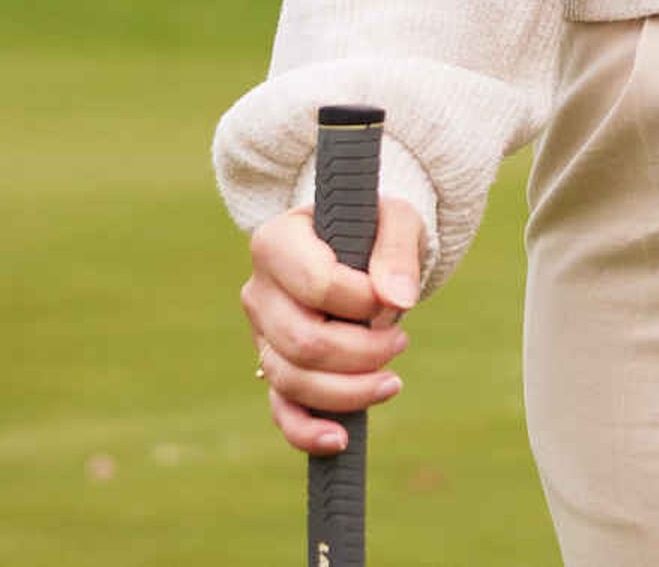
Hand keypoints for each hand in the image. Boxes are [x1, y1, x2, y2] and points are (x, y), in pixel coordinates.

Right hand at [242, 192, 427, 457]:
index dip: (363, 301)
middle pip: (303, 342)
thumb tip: (398, 301)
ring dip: (349, 391)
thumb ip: (397, 252)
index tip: (393, 298)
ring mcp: (262, 335)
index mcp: (276, 243)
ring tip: (391, 381)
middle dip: (362, 353)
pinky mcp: (275, 368)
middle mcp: (258, 292)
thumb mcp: (395, 219)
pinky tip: (341, 439)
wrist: (360, 245)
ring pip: (293, 381)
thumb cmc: (375, 227)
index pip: (317, 284)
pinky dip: (308, 431)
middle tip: (400, 342)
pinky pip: (282, 410)